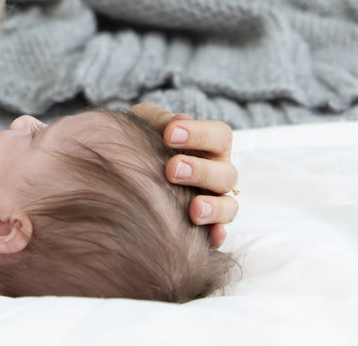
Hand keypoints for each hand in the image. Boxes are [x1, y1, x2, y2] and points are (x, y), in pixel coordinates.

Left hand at [130, 102, 238, 247]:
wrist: (128, 171)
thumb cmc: (146, 141)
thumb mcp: (147, 123)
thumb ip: (159, 119)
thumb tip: (177, 121)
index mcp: (210, 146)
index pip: (220, 136)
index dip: (200, 134)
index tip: (170, 134)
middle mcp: (218, 174)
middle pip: (227, 174)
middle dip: (201, 171)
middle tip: (172, 170)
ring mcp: (215, 202)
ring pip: (229, 206)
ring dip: (214, 207)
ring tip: (194, 209)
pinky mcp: (205, 227)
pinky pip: (219, 234)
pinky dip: (217, 235)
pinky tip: (210, 237)